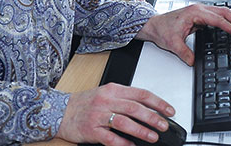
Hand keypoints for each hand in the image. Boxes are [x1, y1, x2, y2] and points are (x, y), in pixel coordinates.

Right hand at [57, 82, 173, 145]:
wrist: (61, 111)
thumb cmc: (86, 103)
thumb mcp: (107, 93)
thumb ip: (125, 98)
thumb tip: (148, 108)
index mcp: (113, 89)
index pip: (141, 93)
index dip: (157, 102)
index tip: (169, 110)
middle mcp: (107, 101)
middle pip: (134, 107)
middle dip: (152, 117)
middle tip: (164, 125)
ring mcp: (98, 115)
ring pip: (124, 121)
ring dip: (141, 130)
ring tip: (153, 136)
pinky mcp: (91, 130)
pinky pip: (109, 137)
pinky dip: (122, 142)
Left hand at [136, 3, 230, 65]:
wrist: (153, 25)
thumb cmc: (161, 29)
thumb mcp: (172, 44)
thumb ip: (184, 53)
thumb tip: (194, 61)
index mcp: (195, 13)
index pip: (218, 20)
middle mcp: (199, 9)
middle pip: (224, 12)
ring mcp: (200, 11)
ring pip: (222, 12)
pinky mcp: (200, 15)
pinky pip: (218, 15)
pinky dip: (228, 20)